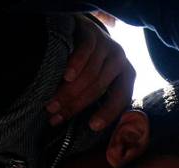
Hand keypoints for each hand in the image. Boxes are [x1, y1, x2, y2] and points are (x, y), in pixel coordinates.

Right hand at [46, 14, 134, 130]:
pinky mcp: (92, 32)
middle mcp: (120, 59)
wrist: (81, 29)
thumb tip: (86, 127)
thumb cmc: (90, 63)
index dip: (108, 113)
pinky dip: (76, 64)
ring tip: (51, 104)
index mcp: (127, 75)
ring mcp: (106, 44)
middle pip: (99, 87)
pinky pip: (86, 51)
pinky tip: (66, 76)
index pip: (121, 97)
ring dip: (69, 91)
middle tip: (55, 116)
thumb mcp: (100, 79)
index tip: (92, 126)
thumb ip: (99, 97)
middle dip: (76, 104)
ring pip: (91, 72)